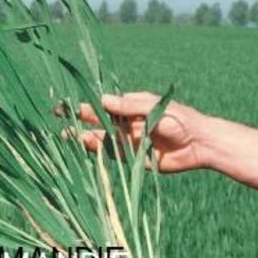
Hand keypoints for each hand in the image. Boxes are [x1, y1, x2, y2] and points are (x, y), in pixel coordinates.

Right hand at [61, 92, 211, 172]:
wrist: (199, 142)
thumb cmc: (180, 118)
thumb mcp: (153, 108)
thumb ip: (129, 106)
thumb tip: (102, 100)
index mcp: (131, 107)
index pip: (103, 104)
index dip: (84, 104)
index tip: (65, 104)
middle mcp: (127, 124)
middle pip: (98, 122)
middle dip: (79, 121)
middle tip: (58, 120)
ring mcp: (129, 141)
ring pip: (102, 139)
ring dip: (86, 138)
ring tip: (67, 137)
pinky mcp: (135, 158)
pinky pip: (114, 156)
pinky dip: (100, 153)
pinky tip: (86, 150)